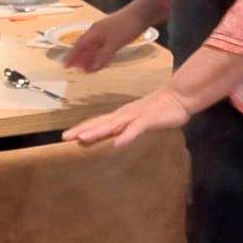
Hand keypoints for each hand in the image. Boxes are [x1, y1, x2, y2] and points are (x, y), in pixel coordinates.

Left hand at [62, 86, 189, 147]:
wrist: (177, 98)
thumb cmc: (159, 110)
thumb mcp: (138, 121)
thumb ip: (125, 129)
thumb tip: (113, 138)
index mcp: (121, 116)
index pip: (97, 123)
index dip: (81, 129)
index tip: (65, 136)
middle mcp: (124, 115)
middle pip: (100, 123)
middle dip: (82, 130)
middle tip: (65, 137)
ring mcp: (135, 117)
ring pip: (113, 125)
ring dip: (97, 132)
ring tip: (83, 138)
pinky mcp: (148, 120)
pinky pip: (135, 129)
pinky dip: (126, 136)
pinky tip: (118, 144)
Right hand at [64, 9, 141, 72]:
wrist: (141, 14)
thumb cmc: (126, 26)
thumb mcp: (113, 44)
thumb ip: (102, 56)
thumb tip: (90, 69)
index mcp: (93, 32)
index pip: (78, 45)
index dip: (71, 55)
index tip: (66, 65)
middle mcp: (96, 31)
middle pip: (83, 45)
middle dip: (78, 57)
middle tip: (74, 68)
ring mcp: (104, 31)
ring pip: (92, 45)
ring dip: (87, 56)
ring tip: (85, 66)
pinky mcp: (113, 32)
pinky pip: (100, 45)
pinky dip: (97, 53)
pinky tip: (100, 58)